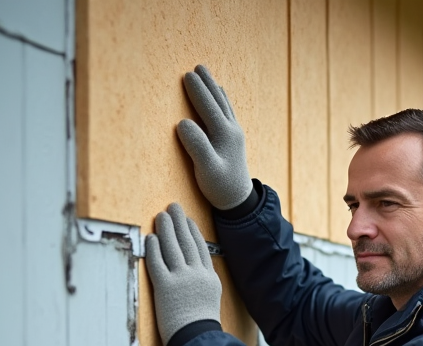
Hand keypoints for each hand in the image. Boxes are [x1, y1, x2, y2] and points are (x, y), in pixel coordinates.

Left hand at [144, 203, 221, 345]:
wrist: (198, 338)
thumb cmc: (202, 325)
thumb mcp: (210, 300)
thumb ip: (203, 283)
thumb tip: (196, 273)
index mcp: (209, 277)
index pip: (200, 248)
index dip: (193, 232)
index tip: (187, 221)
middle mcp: (197, 274)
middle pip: (187, 242)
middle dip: (180, 222)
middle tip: (174, 207)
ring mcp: (181, 279)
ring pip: (173, 247)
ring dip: (167, 229)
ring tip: (161, 216)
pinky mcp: (165, 286)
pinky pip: (158, 262)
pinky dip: (154, 248)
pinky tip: (151, 238)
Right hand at [177, 65, 252, 209]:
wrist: (239, 201)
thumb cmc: (220, 187)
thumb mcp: (206, 169)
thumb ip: (196, 146)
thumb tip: (183, 122)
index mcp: (225, 135)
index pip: (208, 107)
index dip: (197, 91)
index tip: (186, 75)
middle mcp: (232, 131)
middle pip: (218, 102)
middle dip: (207, 84)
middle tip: (198, 67)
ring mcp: (235, 135)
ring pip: (224, 105)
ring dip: (214, 89)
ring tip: (208, 76)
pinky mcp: (234, 141)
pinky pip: (228, 114)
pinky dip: (222, 101)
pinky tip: (221, 98)